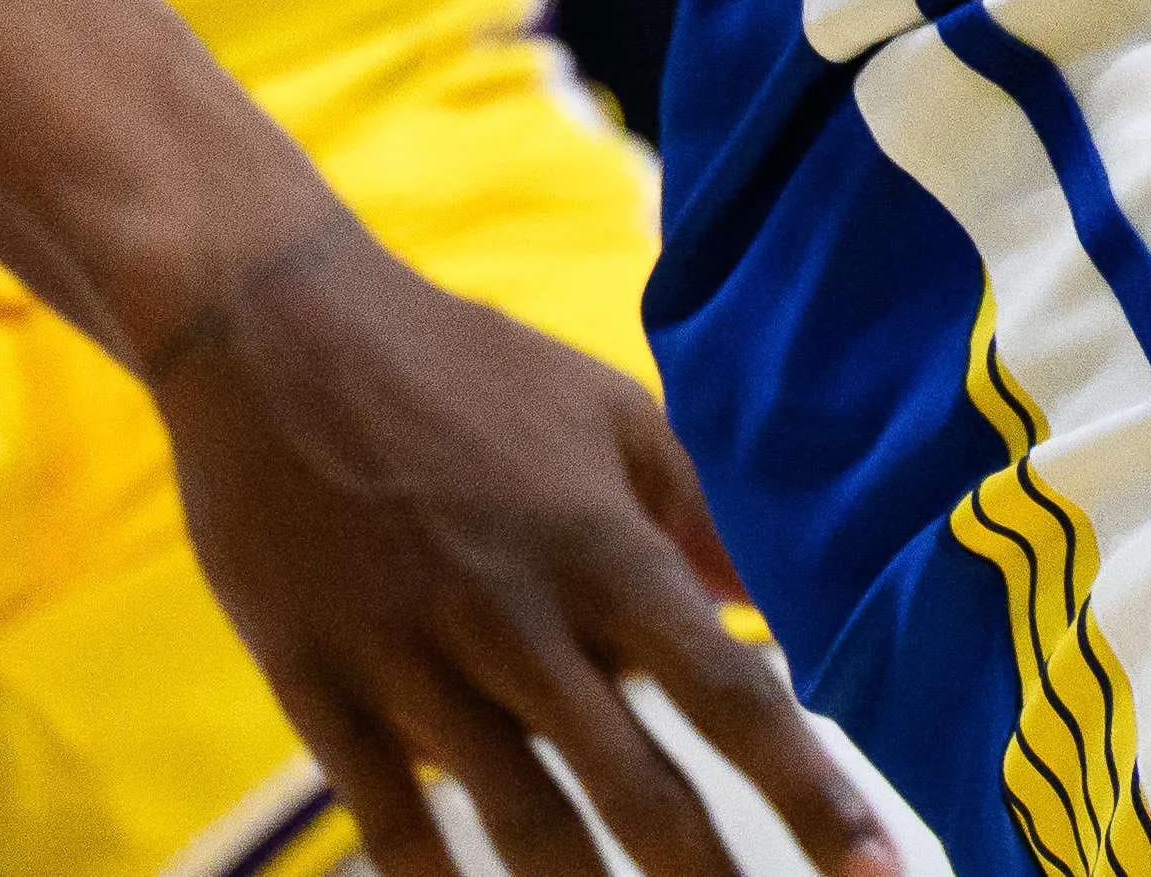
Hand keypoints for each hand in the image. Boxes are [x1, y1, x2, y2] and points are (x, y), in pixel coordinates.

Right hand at [146, 217, 899, 876]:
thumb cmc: (460, 365)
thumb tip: (778, 607)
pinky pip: (391, 820)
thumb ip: (696, 512)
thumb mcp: (602, 412)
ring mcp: (412, 659)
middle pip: (637, 788)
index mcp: (601, 545)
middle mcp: (518, 616)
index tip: (878, 868)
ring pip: (524, 823)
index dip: (810, 791)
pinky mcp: (316, 686)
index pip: (730, 692)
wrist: (272, 329)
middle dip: (709, 874)